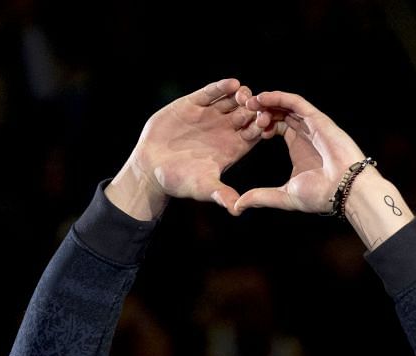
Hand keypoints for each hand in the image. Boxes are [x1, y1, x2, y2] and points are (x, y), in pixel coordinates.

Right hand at [107, 78, 265, 218]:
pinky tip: (232, 83)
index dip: (261, 125)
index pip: (254, 132)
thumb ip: (221, 194)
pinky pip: (211, 92)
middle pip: (247, 113)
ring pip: (232, 99)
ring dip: (241, 95)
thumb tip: (237, 211)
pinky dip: (221, 87)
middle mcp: (224, 129)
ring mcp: (209, 115)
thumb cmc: (179, 181)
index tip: (265, 121)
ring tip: (244, 93)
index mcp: (232, 147)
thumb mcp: (203, 187)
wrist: (151, 168)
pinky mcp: (193, 104)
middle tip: (256, 104)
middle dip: (254, 107)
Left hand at [233, 90, 368, 215]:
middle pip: (279, 113)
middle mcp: (304, 134)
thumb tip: (237, 206)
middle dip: (260, 111)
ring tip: (249, 102)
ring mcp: (312, 125)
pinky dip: (279, 97)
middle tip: (243, 113)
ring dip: (267, 102)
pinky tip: (263, 98)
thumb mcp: (283, 196)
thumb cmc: (320, 195)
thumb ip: (260, 196)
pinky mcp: (318, 119)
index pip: (275, 127)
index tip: (244, 129)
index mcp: (297, 147)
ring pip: (286, 105)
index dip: (259, 126)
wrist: (343, 190)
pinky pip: (296, 102)